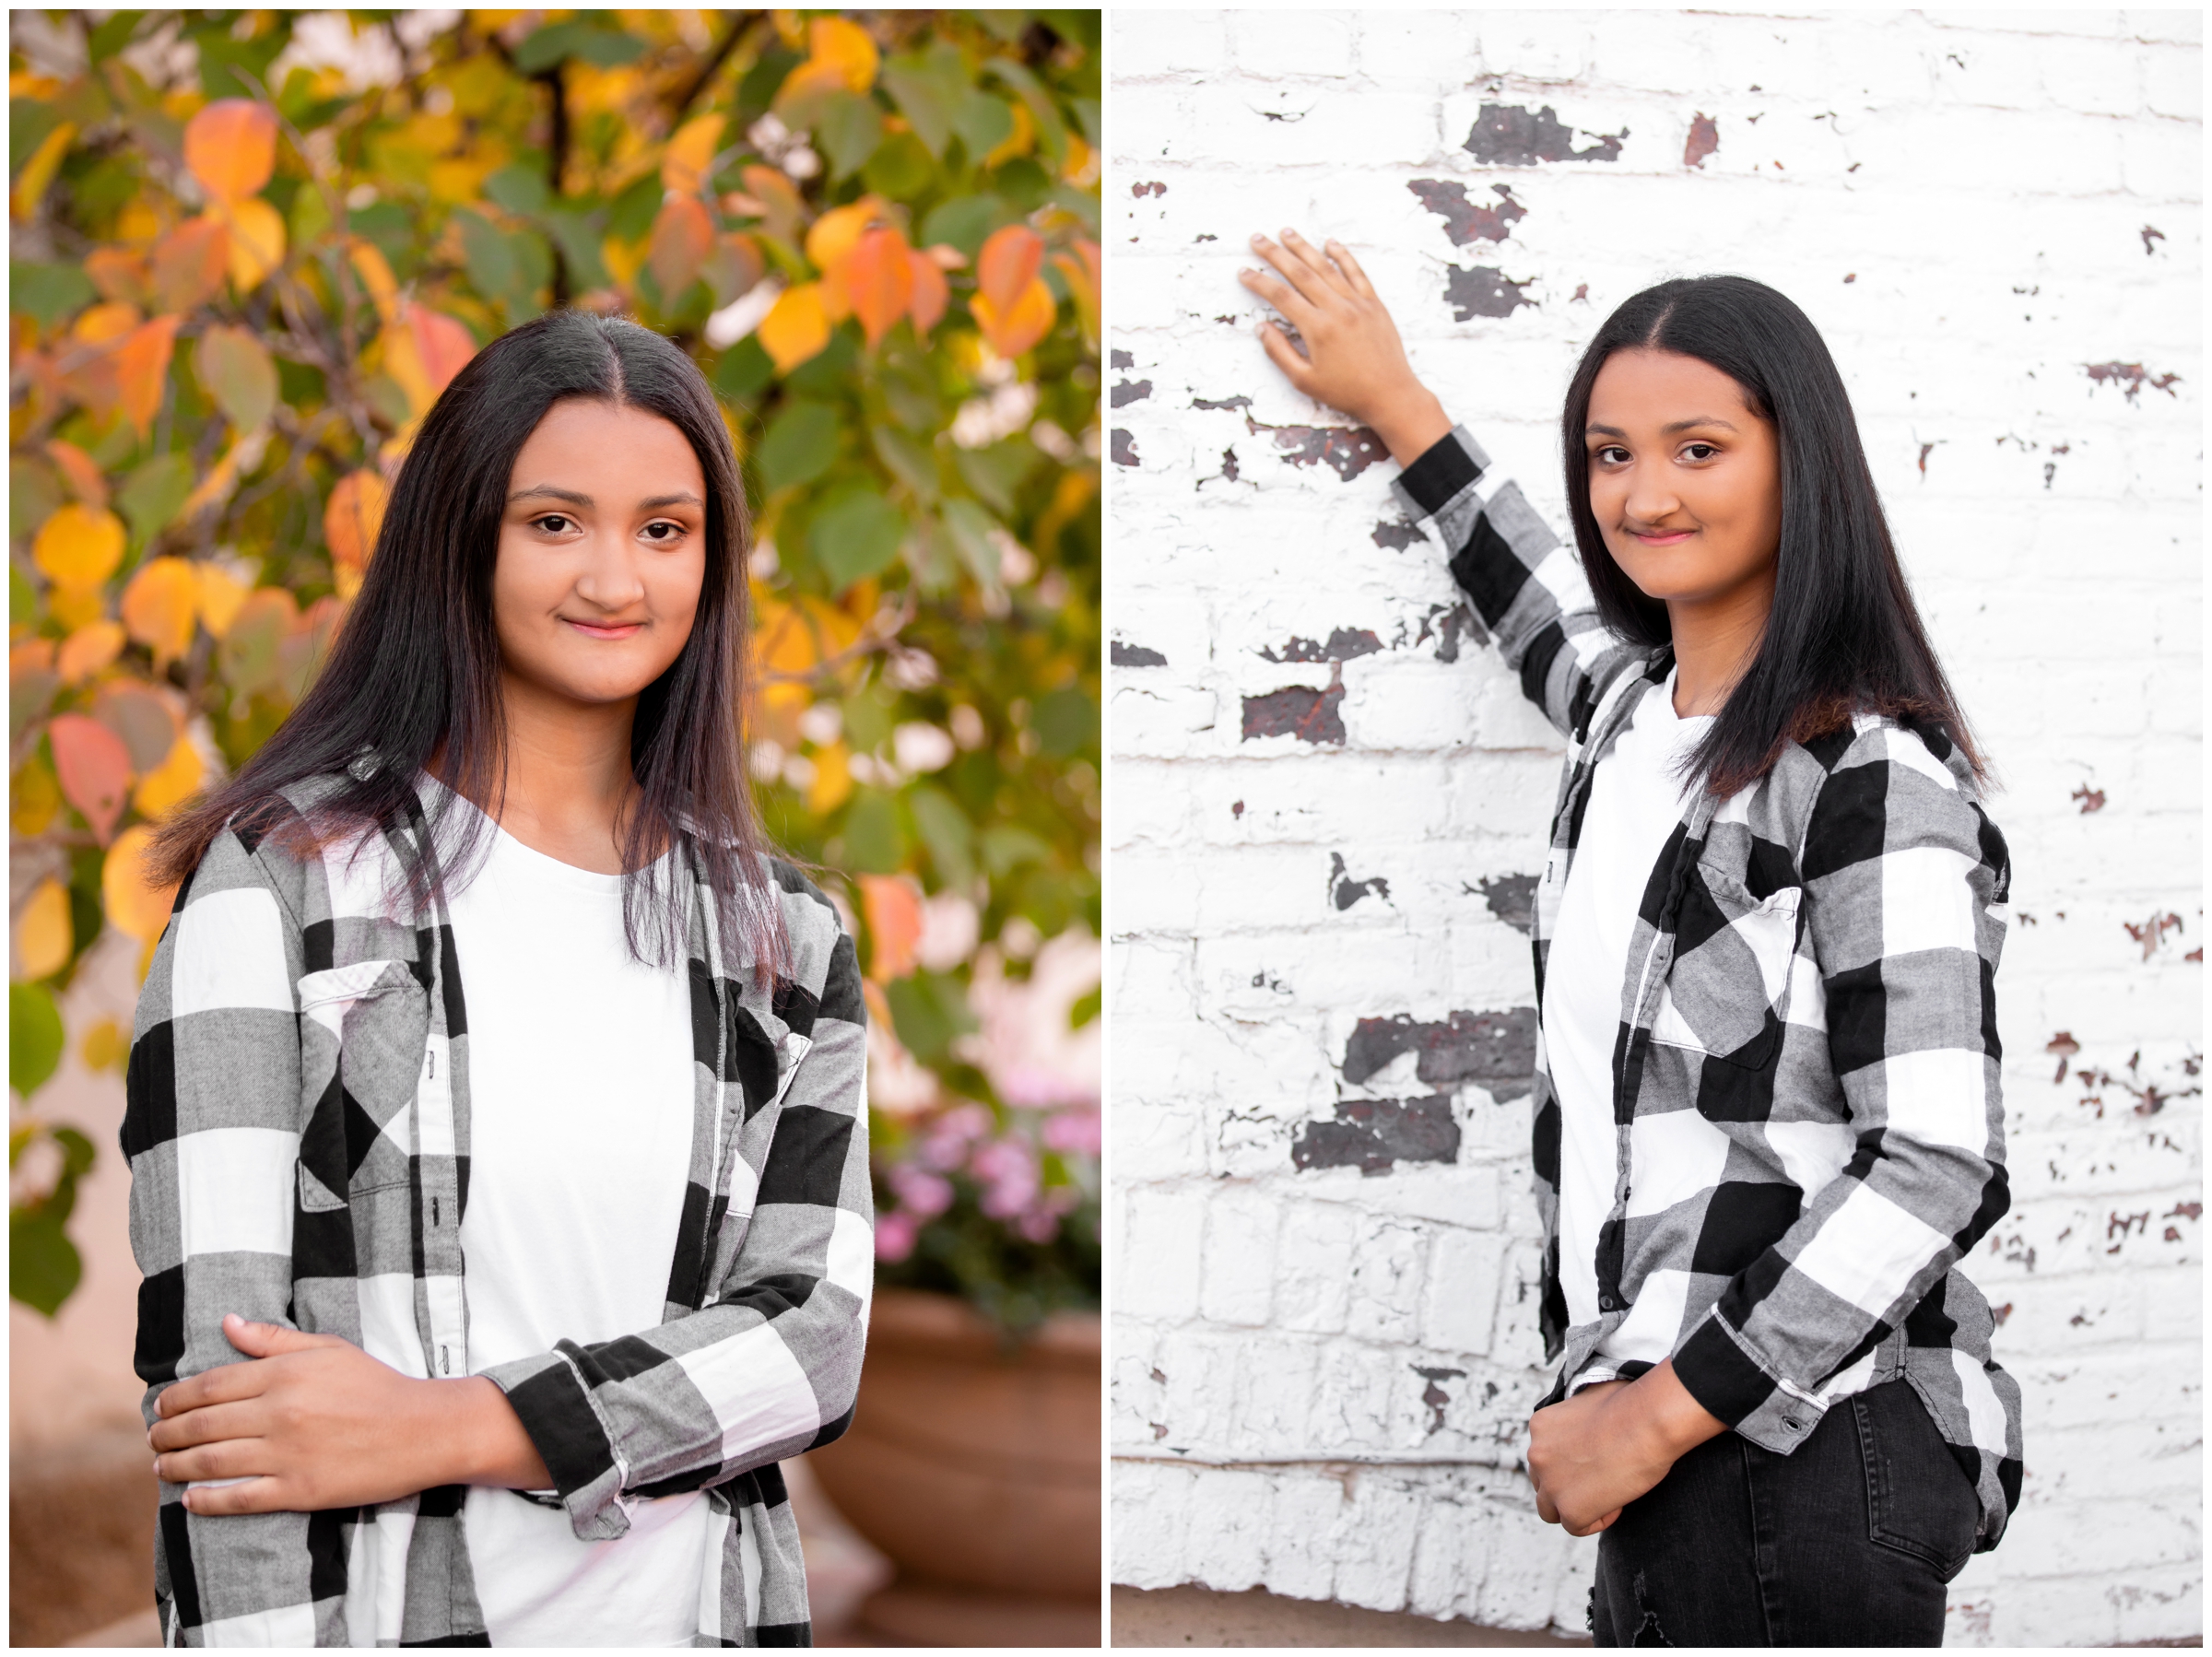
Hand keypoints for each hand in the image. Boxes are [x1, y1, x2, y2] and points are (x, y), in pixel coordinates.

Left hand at [148, 1313, 550, 1514]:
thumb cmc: (378, 1385)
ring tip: (161, 1467)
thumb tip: (227, 1323)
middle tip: (153, 1438)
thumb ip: (274, 1339)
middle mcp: (279, 1413)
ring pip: (210, 1462)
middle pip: (201, 1425)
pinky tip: (190, 1498)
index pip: (210, 1386)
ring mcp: (287, 1454)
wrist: (424, 1429)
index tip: (159, 1405)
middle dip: (166, 1433)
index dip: (175, 1398)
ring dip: (175, 1466)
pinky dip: (206, 1500)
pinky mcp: (298, 1490)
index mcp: (285, 1375)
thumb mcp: (330, 1350)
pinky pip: (238, 1498)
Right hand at [1238, 228, 1452, 465]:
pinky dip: (1343, 256)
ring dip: (1304, 248)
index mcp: (1318, 329)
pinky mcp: (1374, 304)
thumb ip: (1280, 353)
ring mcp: (1358, 304)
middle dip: (1275, 254)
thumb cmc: (1347, 393)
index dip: (1259, 282)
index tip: (1243, 271)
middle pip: (1300, 273)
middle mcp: (1337, 309)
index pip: (1281, 296)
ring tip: (1286, 232)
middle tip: (1257, 239)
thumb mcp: (1305, 380)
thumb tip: (1261, 328)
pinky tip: (1330, 243)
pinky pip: (1357, 273)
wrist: (1391, 395)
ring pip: (1326, 267)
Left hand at [1526, 1361, 1726, 1536]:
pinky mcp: (1570, 1509)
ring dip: (1574, 1507)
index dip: (1570, 1463)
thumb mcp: (1589, 1399)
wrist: (1648, 1420)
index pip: (1544, 1456)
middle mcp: (1536, 1454)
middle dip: (1566, 1485)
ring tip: (1605, 1495)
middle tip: (1599, 1480)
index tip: (1595, 1460)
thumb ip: (1577, 1417)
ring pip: (1549, 1510)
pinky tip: (1617, 1502)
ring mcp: (1551, 1484)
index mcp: (1540, 1426)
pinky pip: (1576, 1527)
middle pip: (1542, 1483)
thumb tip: (1588, 1426)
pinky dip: (1597, 1519)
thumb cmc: (1631, 1404)